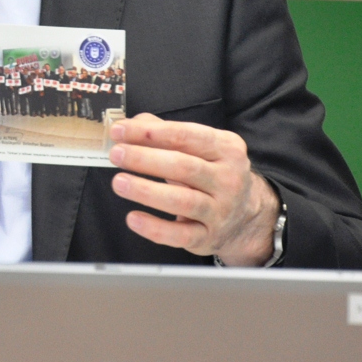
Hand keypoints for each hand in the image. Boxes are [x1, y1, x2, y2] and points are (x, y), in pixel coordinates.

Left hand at [107, 113, 279, 265]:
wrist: (244, 216)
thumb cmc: (211, 174)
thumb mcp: (199, 148)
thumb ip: (166, 133)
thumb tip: (133, 124)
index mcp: (226, 148)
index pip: (185, 135)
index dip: (149, 133)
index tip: (120, 130)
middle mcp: (228, 179)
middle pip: (183, 166)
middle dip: (145, 159)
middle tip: (116, 154)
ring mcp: (220, 210)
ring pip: (182, 201)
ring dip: (146, 191)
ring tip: (119, 182)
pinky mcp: (209, 237)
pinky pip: (180, 235)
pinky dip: (155, 228)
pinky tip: (133, 218)